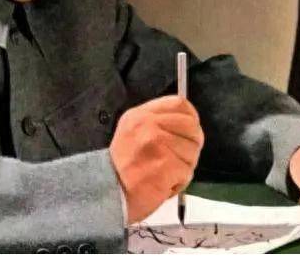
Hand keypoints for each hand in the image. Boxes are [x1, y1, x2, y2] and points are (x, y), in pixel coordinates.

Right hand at [109, 95, 204, 223]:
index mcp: (140, 115)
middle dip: (192, 146)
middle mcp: (147, 125)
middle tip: (180, 159)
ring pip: (192, 152)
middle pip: (191, 127)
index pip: (179, 104)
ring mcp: (156, 144)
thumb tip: (190, 125)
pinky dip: (180, 183)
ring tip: (165, 175)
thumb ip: (157, 124)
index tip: (190, 132)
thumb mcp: (133, 133)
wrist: (107, 195)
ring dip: (184, 167)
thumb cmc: (124, 169)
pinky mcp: (164, 165)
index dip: (191, 118)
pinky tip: (164, 185)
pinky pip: (187, 172)